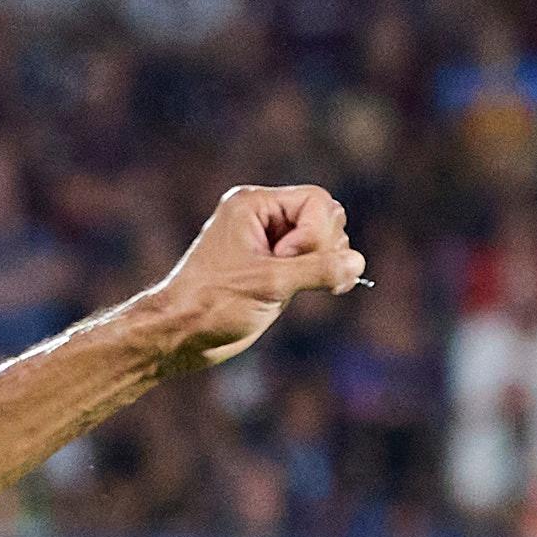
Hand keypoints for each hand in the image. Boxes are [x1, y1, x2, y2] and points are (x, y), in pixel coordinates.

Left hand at [153, 185, 366, 369]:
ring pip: (325, 240)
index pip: (317, 202)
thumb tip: (357, 263)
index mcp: (254, 205)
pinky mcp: (275, 267)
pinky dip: (323, 274)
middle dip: (323, 248)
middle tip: (287, 275)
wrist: (179, 334)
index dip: (314, 234)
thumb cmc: (212, 304)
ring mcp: (270, 242)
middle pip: (326, 217)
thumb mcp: (269, 284)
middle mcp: (263, 217)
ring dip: (325, 264)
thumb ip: (318, 270)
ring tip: (295, 289)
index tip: (284, 260)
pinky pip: (316, 260)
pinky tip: (320, 291)